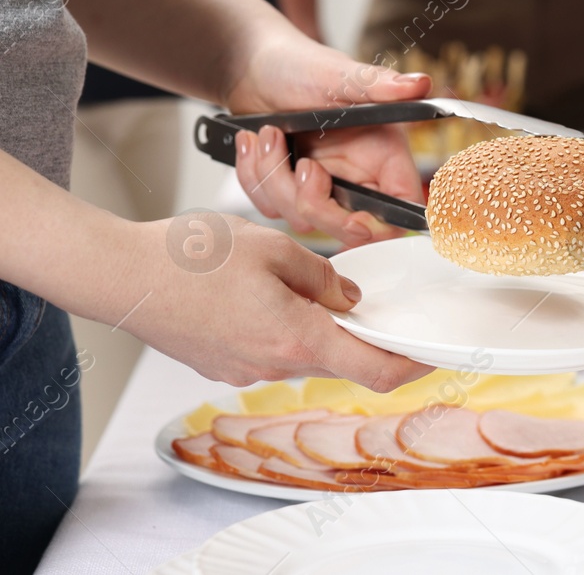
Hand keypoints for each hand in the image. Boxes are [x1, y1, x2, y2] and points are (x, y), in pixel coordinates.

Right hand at [119, 215, 429, 388]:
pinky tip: (253, 290)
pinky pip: (264, 348)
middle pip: (335, 357)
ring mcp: (241, 370)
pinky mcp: (218, 365)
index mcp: (295, 339)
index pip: (373, 370)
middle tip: (351, 290)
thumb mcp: (274, 248)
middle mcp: (271, 366)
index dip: (409, 366)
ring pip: (298, 349)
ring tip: (284, 276)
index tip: (429, 356)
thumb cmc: (190, 258)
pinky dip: (275, 323)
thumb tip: (346, 300)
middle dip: (350, 327)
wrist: (119, 275)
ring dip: (307, 321)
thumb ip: (321, 277)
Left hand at [227, 31, 430, 245]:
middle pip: (348, 227)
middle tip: (301, 165)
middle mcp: (356, 173)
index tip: (354, 219)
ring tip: (268, 135)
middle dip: (315, 204)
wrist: (251, 66)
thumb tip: (420, 83)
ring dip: (275, 181)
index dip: (383, 224)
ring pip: (302, 219)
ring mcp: (320, 184)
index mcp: (382, 152)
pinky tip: (253, 143)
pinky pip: (271, 208)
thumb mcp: (337, 75)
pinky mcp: (288, 188)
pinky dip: (254, 178)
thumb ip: (378, 84)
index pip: (400, 206)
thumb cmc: (299, 64)